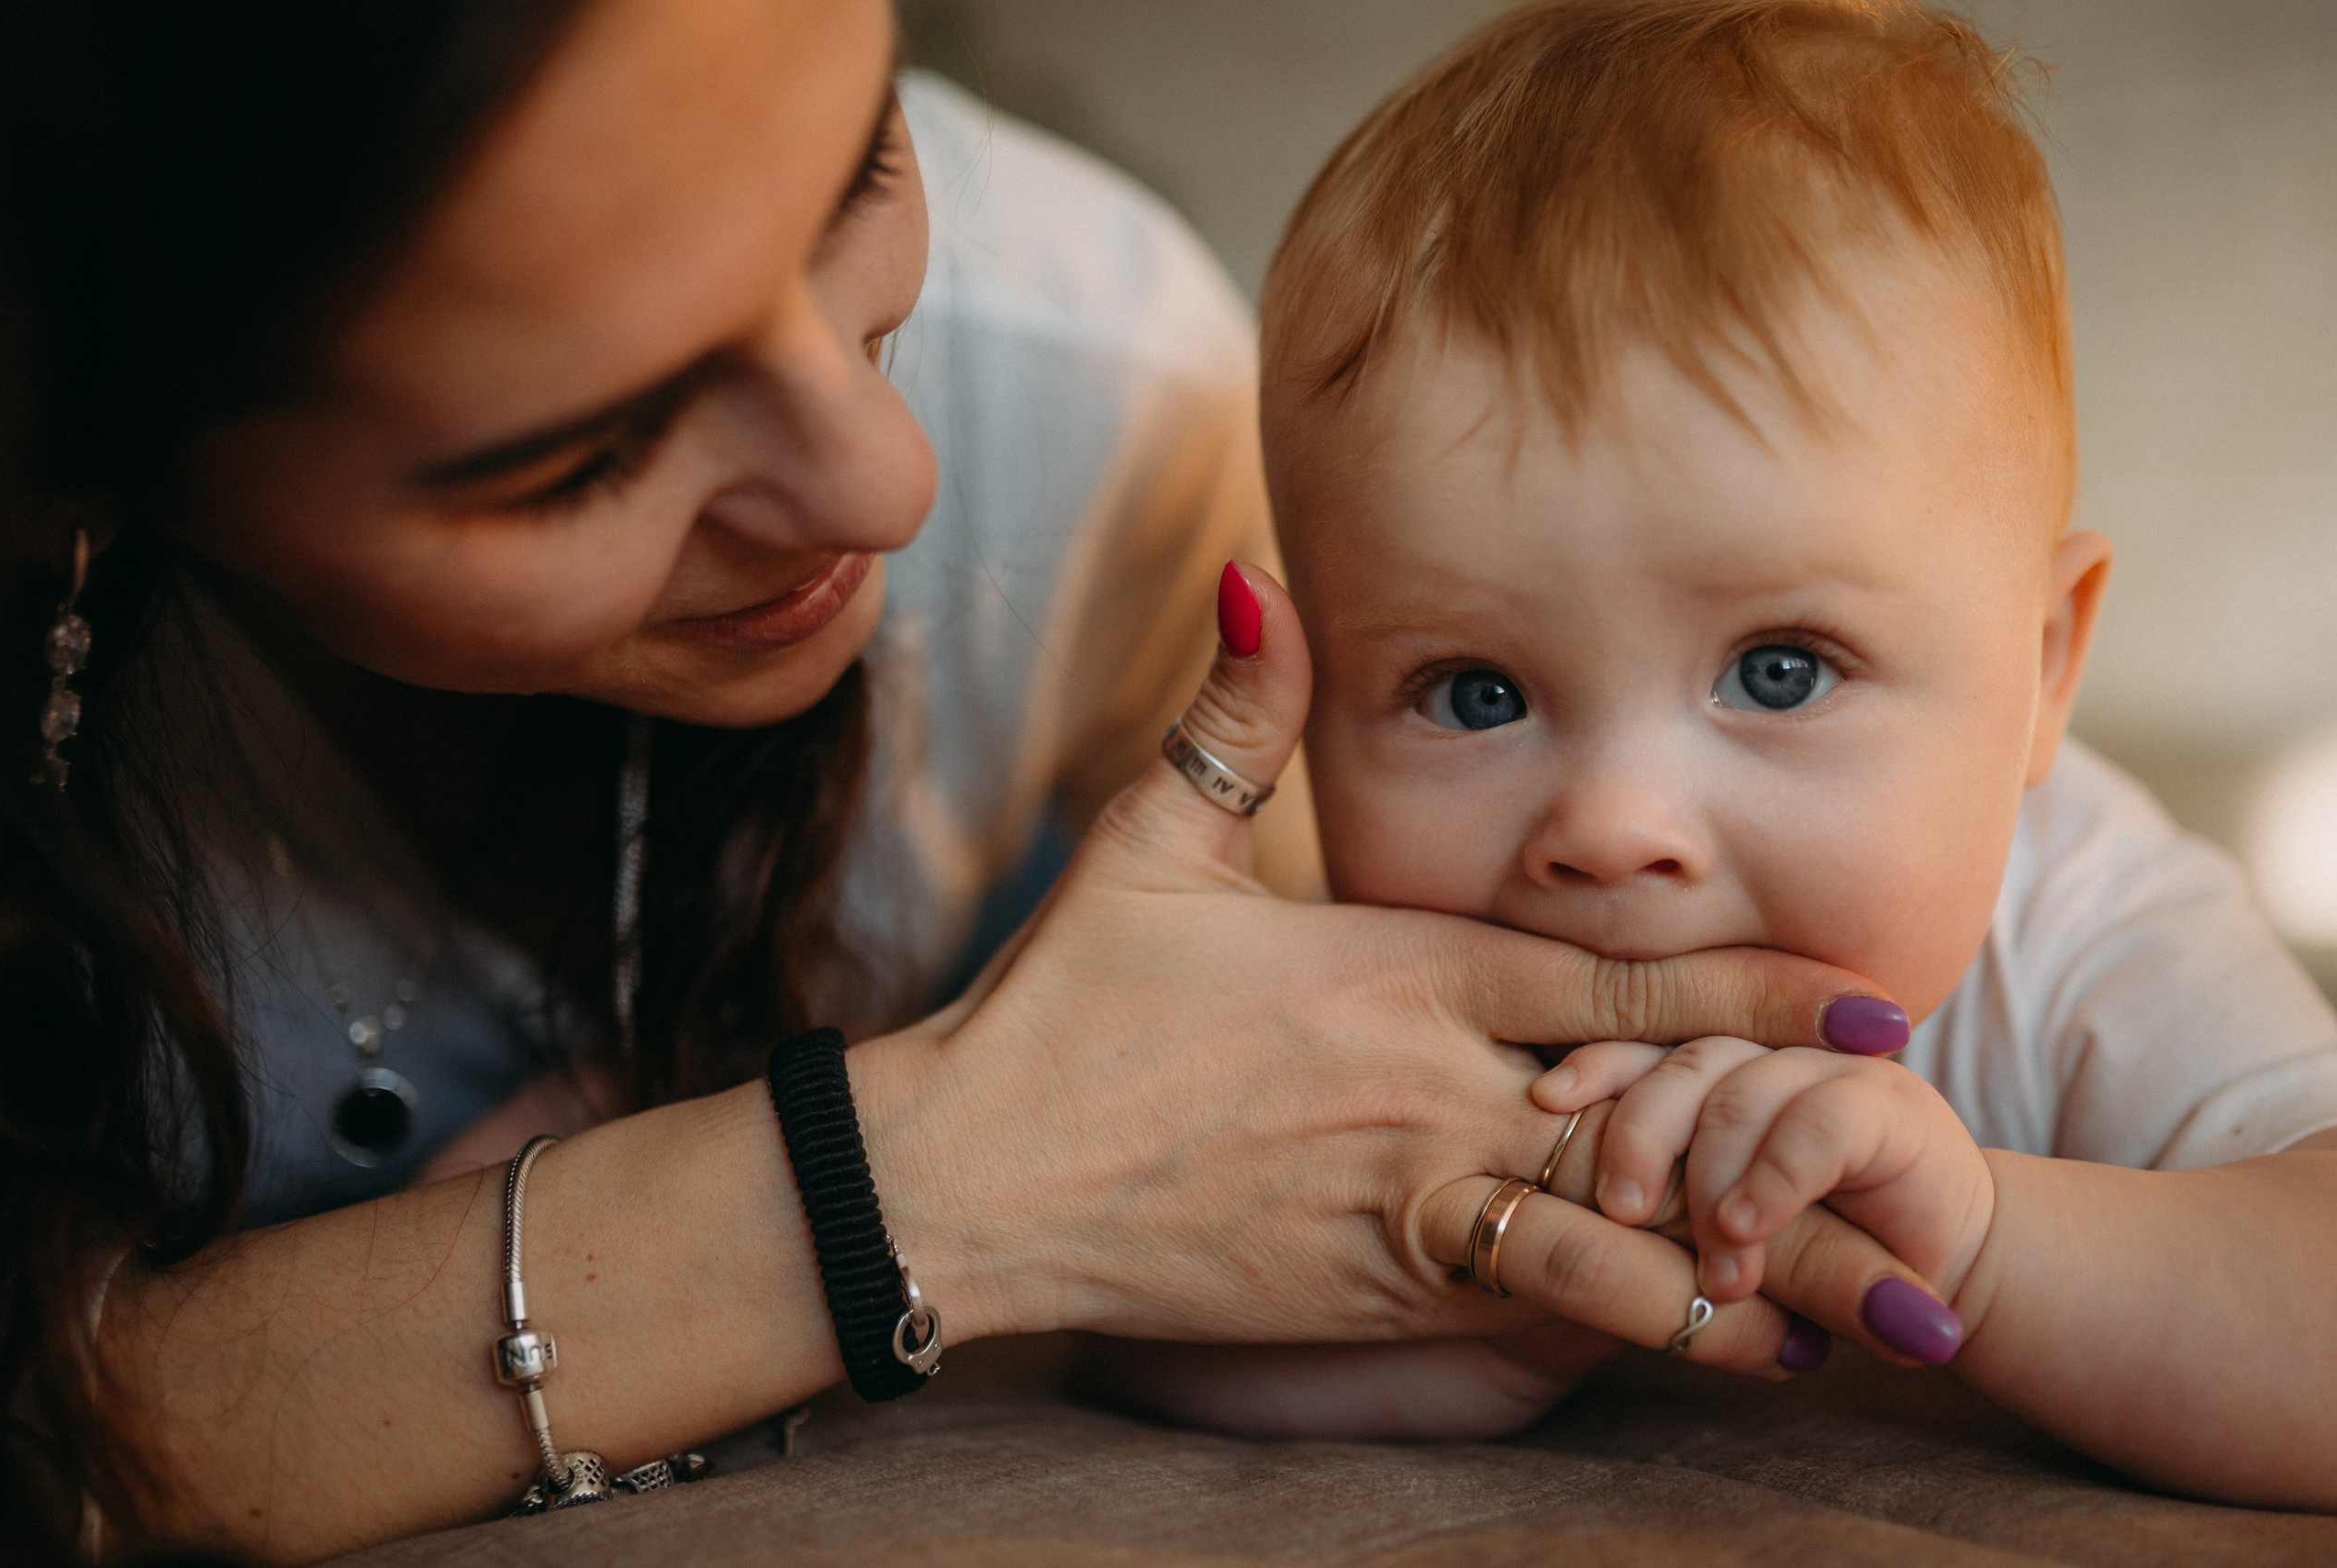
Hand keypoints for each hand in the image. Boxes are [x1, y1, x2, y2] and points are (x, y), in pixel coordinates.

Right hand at [858, 564, 1910, 1374]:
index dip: (1756, 995)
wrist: (972, 1177)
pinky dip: (1651, 1325)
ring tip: (1880, 1297)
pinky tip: (1739, 1349)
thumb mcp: (1144, 842)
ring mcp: (1408, 1196)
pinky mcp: (1373, 1282)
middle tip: (1930, 1168)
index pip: (1616, 982)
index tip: (1870, 1008)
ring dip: (1756, 1260)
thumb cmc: (1062, 1008)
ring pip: (1623, 1232)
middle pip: (1657, 1115)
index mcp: (1400, 969)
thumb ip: (1235, 714)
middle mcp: (1431, 1086)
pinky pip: (1540, 1308)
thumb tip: (1258, 569)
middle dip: (1797, 1142)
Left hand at [1535, 1036, 1993, 1363]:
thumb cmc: (1793, 1261)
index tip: (1543, 1102)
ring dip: (1715, 1185)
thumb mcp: (1703, 1229)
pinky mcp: (1892, 1108)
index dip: (1594, 1065)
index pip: (1640, 1043)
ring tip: (1713, 1270)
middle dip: (1643, 1133)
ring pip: (1741, 1091)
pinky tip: (1747, 1229)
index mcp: (1717, 1068)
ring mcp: (1831, 1069)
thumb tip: (1545, 1203)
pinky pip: (1816, 1123)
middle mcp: (1768, 1050)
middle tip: (1620, 1211)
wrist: (1926, 1294)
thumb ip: (1651, 1198)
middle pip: (1682, 1061)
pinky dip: (1774, 1179)